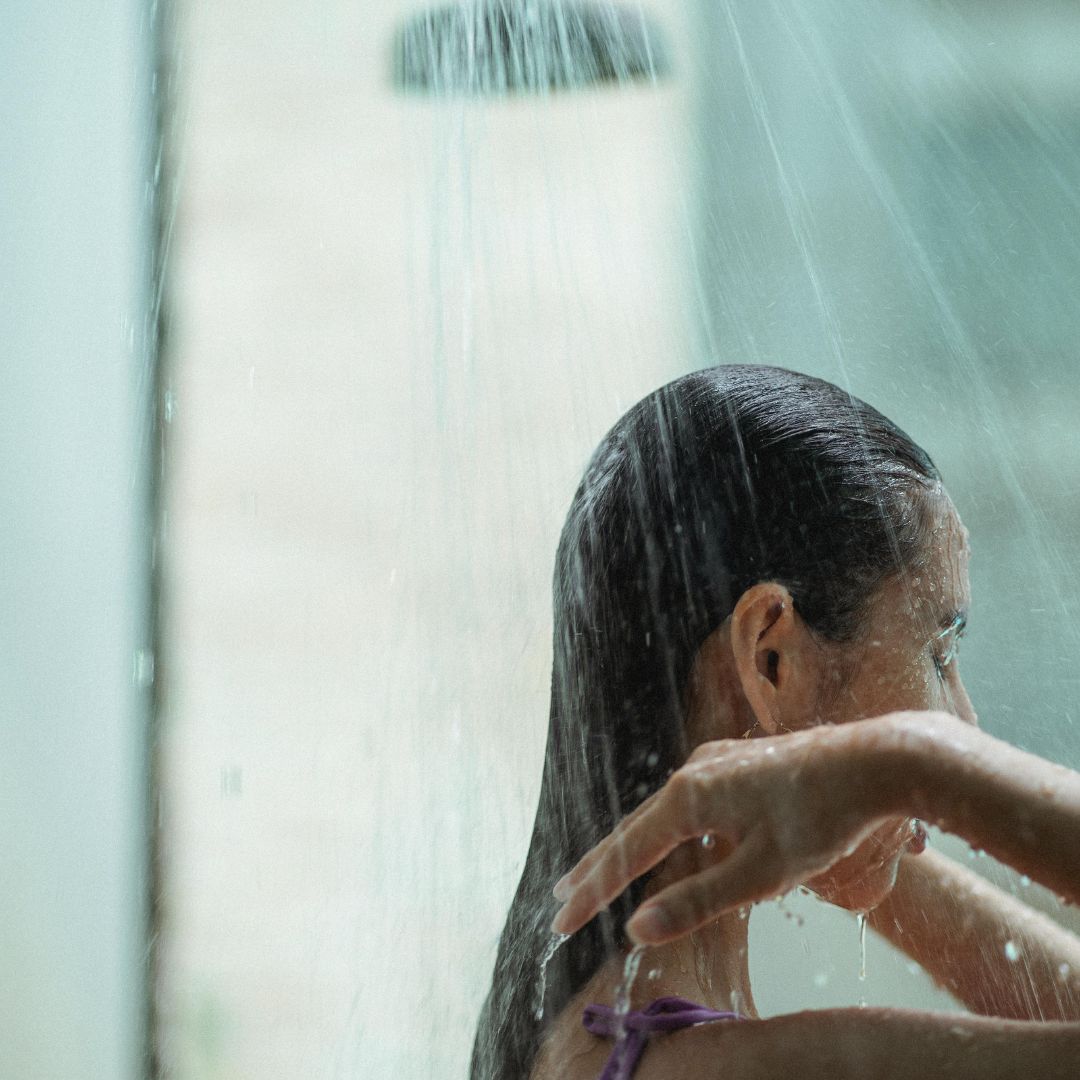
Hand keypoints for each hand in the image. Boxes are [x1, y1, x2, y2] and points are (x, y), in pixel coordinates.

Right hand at [550, 717, 906, 943]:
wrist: (877, 759)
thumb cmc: (822, 819)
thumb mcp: (761, 873)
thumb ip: (698, 901)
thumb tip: (638, 926)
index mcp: (691, 797)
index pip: (627, 854)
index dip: (592, 892)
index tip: (559, 922)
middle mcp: (694, 770)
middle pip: (634, 826)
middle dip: (598, 867)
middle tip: (561, 899)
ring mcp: (716, 760)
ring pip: (661, 810)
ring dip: (631, 845)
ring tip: (602, 872)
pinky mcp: (737, 760)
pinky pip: (688, 798)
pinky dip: (665, 828)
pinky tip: (668, 839)